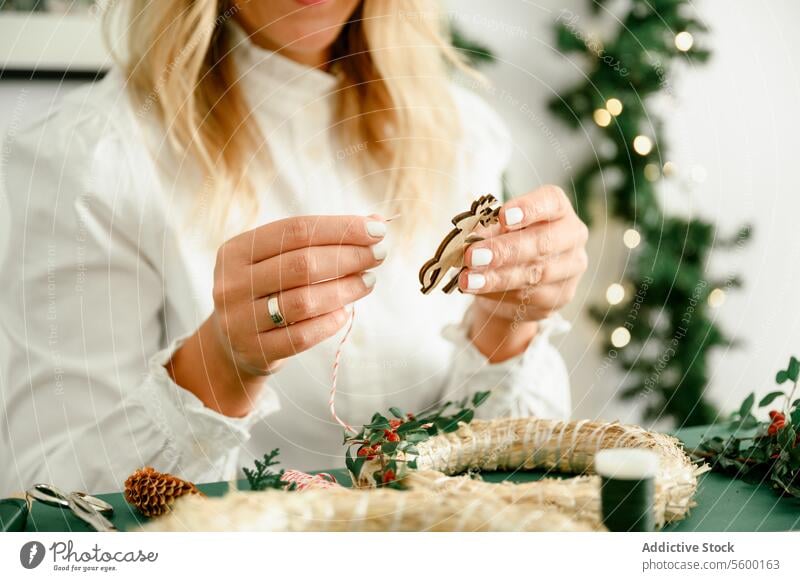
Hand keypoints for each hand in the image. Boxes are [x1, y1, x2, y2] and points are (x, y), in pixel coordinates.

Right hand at [168, 215, 386, 415]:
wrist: (230, 344)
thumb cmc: (266, 290)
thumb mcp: (279, 259)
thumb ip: (321, 239)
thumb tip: (375, 220)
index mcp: (237, 250)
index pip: (296, 230)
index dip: (341, 228)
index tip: (377, 230)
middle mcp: (232, 283)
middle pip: (302, 264)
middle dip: (349, 257)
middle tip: (378, 255)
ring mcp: (240, 320)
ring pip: (304, 301)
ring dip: (345, 289)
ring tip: (368, 281)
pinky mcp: (255, 351)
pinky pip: (302, 336)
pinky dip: (330, 322)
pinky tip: (346, 312)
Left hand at [460, 186, 587, 359]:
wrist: (514, 281)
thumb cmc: (505, 242)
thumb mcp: (494, 230)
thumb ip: (486, 230)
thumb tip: (467, 239)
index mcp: (557, 209)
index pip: (552, 201)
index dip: (529, 208)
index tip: (503, 216)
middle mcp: (572, 236)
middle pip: (544, 241)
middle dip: (504, 250)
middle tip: (472, 256)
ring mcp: (571, 268)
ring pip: (536, 274)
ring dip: (497, 278)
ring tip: (468, 280)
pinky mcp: (561, 296)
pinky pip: (531, 297)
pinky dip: (500, 294)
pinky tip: (478, 291)